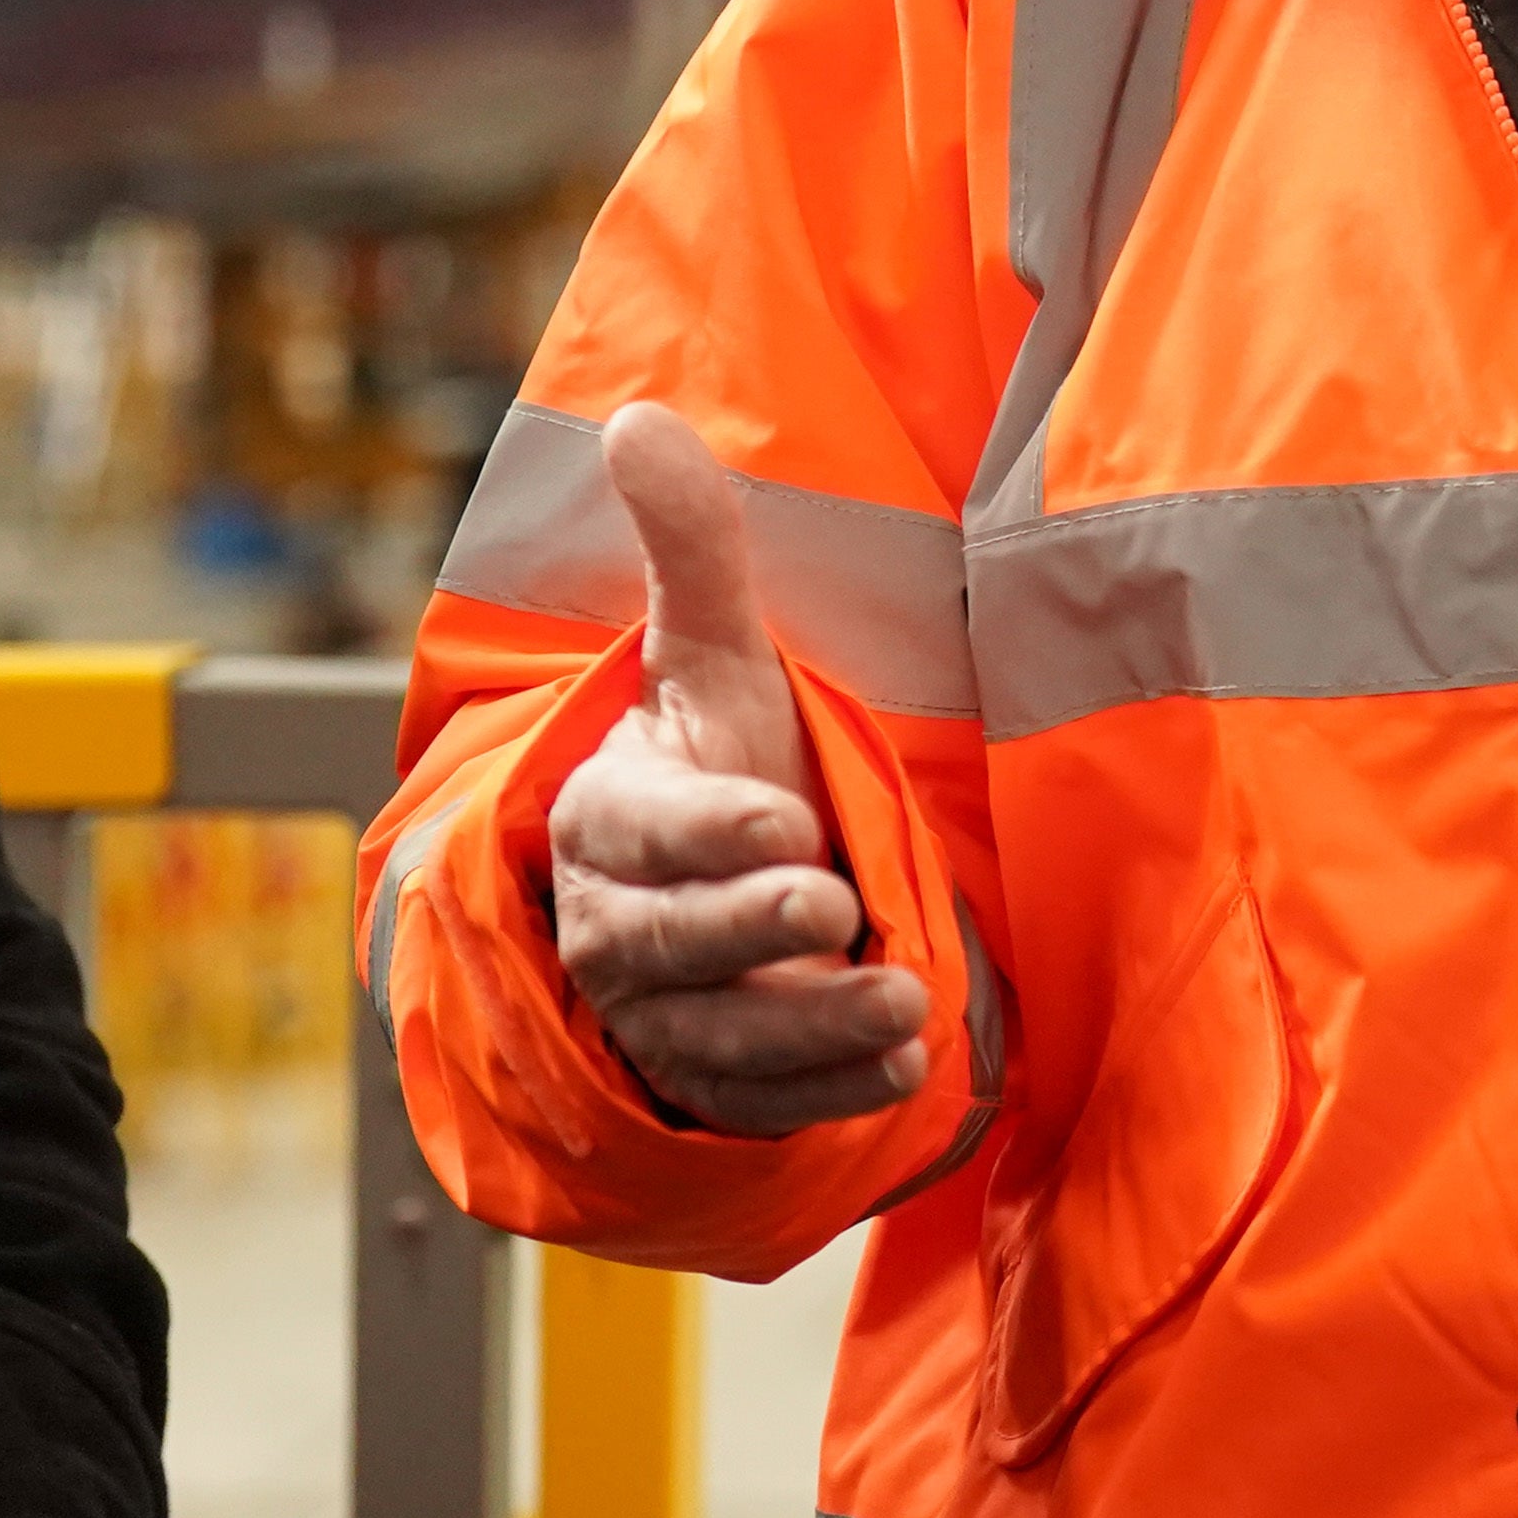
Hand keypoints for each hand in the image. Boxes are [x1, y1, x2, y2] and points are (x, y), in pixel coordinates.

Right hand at [542, 402, 928, 1134]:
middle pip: (672, 941)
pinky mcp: (721, 1081)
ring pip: (723, 1034)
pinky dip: (831, 1092)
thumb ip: (692, 552)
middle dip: (750, 929)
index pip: (646, 831)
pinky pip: (766, 1100)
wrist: (722, 889)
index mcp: (613, 818)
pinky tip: (904, 1067)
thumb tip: (636, 418)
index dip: (707, 833)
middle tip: (832, 904)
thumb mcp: (718, 656)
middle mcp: (626, 926)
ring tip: (900, 1003)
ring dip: (809, 1027)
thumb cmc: (720, 760)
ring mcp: (671, 1013)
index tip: (780, 823)